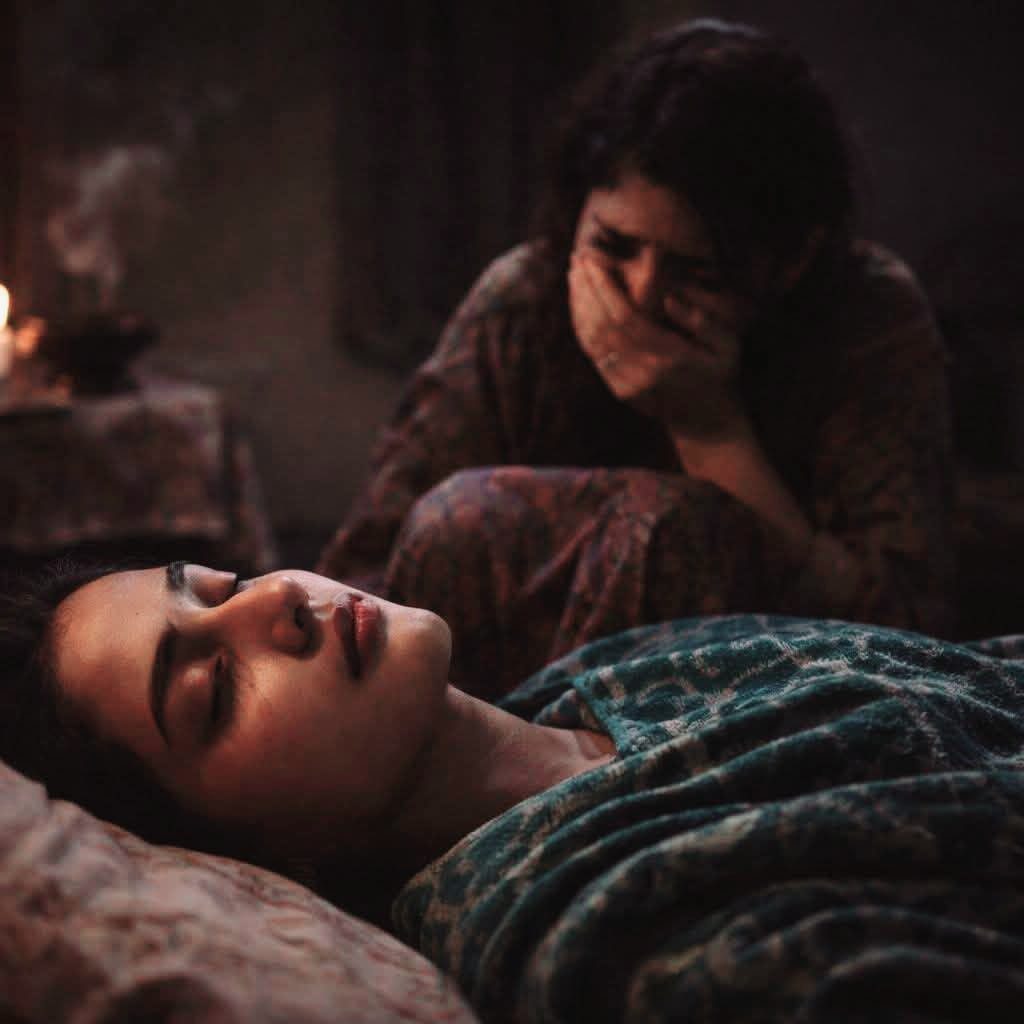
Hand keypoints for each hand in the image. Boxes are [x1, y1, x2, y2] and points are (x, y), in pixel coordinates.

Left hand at [568, 250, 747, 440]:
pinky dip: (582, 326)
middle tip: (577, 260)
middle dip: (587, 290)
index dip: (605, 288)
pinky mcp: (619, 390)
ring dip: (579, 306)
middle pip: (602, 325)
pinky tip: (579, 304)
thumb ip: (703, 321)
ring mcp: (627, 384)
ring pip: (592, 340)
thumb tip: (670, 299)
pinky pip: (593, 354)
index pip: (625, 317)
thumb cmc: (720, 376)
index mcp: (667, 357)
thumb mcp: (728, 346)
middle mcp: (641, 372)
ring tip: (574, 276)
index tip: (594, 262)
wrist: (706, 422)